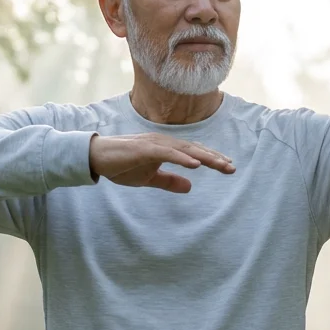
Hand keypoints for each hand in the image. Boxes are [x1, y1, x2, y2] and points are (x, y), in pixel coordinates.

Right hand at [89, 133, 234, 192]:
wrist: (97, 159)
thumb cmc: (122, 166)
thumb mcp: (149, 178)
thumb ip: (169, 181)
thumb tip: (190, 187)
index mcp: (166, 149)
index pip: (194, 153)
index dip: (211, 159)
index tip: (228, 166)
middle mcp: (164, 142)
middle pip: (195, 149)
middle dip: (214, 158)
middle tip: (232, 168)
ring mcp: (155, 144)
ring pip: (185, 149)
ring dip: (204, 157)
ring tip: (221, 164)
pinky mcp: (145, 148)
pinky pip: (168, 153)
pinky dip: (183, 158)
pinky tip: (196, 164)